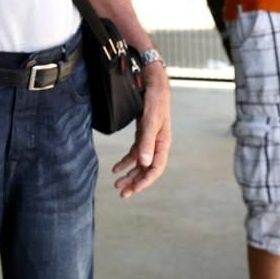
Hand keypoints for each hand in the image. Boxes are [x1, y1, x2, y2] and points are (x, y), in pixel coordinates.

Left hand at [112, 67, 171, 197]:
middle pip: (147, 170)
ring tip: (117, 184)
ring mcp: (149, 141)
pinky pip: (135, 154)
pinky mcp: (142, 135)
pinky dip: (126, 162)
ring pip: (139, 163)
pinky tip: (116, 168)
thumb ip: (146, 142)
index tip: (132, 190)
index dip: (144, 181)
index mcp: (163, 144)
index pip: (155, 169)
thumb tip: (144, 164)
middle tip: (122, 193)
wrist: (152, 84)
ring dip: (129, 174)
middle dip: (135, 182)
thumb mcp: (150, 121)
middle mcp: (157, 145)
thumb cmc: (155, 102)